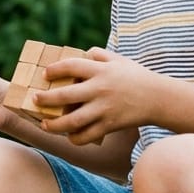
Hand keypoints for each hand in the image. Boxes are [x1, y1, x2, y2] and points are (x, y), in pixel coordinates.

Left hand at [34, 48, 167, 143]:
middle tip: (35, 100)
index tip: (45, 74)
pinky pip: (87, 135)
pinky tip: (68, 136)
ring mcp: (104, 109)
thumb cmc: (136, 77)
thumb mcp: (119, 59)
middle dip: (46, 99)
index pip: (72, 66)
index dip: (55, 70)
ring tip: (45, 124)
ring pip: (73, 121)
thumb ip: (100, 54)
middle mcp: (100, 89)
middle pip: (66, 95)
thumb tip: (83, 53)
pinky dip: (75, 138)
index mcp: (101, 70)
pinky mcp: (110, 125)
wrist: (158, 98)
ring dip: (55, 125)